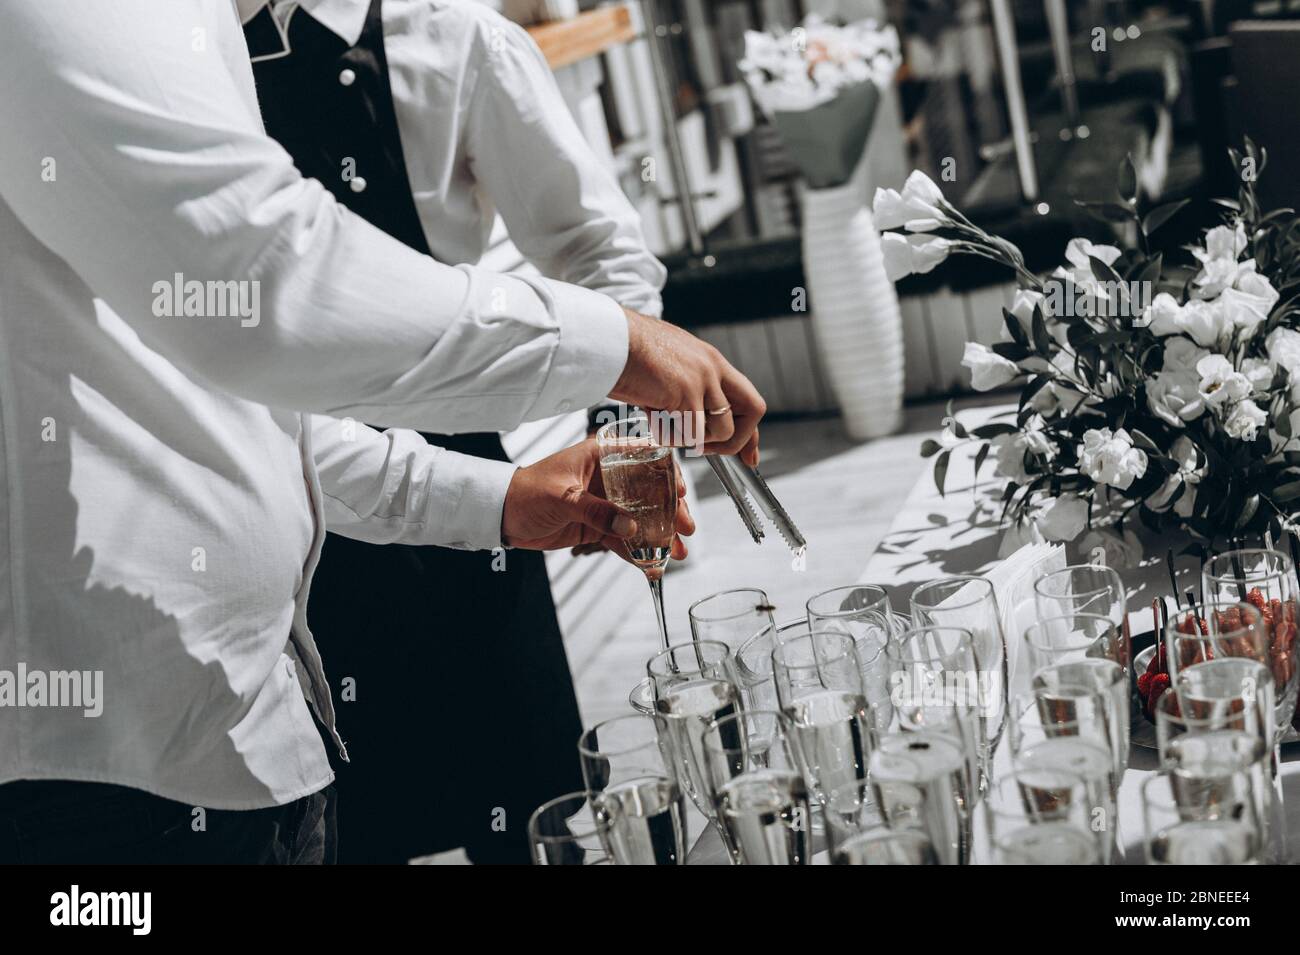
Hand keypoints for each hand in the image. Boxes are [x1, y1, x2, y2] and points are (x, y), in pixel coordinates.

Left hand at [501, 438, 693, 561]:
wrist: (502, 515)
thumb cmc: (525, 492)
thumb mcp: (562, 497)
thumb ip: (596, 511)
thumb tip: (630, 526)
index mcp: (600, 456)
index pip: (643, 456)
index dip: (666, 472)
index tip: (681, 490)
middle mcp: (608, 477)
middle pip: (650, 490)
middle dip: (671, 510)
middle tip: (686, 528)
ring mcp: (605, 502)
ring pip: (642, 517)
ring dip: (660, 534)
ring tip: (678, 551)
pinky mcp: (599, 525)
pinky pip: (625, 539)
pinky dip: (639, 552)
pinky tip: (653, 564)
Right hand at [610, 308, 765, 465]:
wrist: (609, 340)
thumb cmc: (626, 353)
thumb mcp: (668, 367)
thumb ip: (685, 388)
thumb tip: (688, 419)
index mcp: (710, 360)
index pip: (746, 399)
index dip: (750, 432)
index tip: (748, 456)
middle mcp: (713, 368)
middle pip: (754, 410)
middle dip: (738, 439)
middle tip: (711, 450)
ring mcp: (703, 380)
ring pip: (722, 430)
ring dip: (696, 440)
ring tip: (666, 424)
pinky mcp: (687, 394)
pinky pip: (693, 434)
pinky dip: (673, 438)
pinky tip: (653, 421)